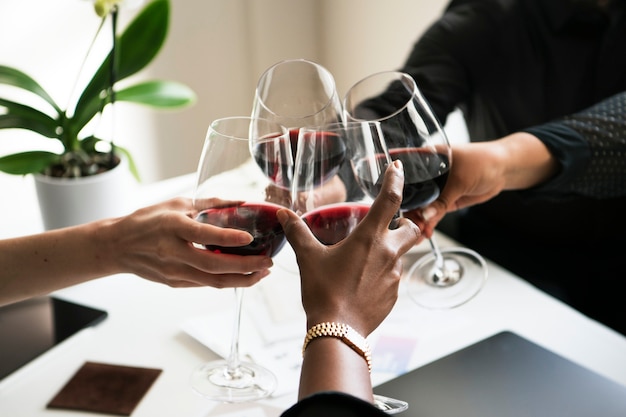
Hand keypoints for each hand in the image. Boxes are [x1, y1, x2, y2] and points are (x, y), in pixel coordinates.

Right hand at [103, 197, 272, 287]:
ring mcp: (173, 271)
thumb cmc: (147, 220)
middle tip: (268, 262)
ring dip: (242, 279)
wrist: (117, 247)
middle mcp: (172, 252)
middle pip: (214, 265)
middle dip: (246, 267)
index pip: (203, 235)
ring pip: (213, 281)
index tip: (251, 238)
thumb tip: (242, 202)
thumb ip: (210, 204)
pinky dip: (227, 281)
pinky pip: (206, 284)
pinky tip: (243, 275)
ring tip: (263, 272)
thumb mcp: (176, 203)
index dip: (228, 238)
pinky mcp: (175, 283)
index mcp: (172, 227)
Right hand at [278, 160, 420, 335]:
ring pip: (399, 255)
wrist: (337, 331)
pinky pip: (392, 278)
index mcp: (370, 238)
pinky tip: (361, 283)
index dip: (395, 180)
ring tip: (363, 260)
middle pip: (411, 229)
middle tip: (391, 224)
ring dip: (388, 251)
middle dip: (405, 222)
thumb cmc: (323, 291)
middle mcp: (389, 254)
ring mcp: (394, 276)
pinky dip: (381, 274)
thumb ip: (298, 232)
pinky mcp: (394, 295)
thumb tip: (283, 214)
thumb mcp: (308, 258)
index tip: (397, 168)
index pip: (390, 200)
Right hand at [404, 133, 556, 236]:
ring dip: (417, 220)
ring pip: (420, 206)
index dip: (389, 180)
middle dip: (403, 209)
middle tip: (400, 224)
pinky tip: (425, 234)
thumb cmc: (482, 162)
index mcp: (426, 158)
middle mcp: (427, 174)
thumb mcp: (459, 181)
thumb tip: (425, 217)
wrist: (504, 170)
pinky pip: (433, 214)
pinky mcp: (444, 201)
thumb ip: (442, 201)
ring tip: (415, 233)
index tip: (376, 191)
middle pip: (408, 193)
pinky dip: (429, 224)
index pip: (402, 170)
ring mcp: (435, 189)